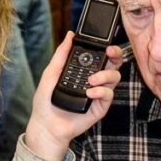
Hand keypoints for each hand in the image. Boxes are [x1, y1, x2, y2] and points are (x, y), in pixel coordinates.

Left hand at [23, 33, 121, 160]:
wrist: (46, 124)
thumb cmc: (45, 100)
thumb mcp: (51, 73)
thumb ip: (62, 54)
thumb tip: (70, 35)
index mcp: (84, 70)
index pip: (100, 55)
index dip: (106, 47)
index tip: (105, 43)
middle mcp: (94, 80)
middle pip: (113, 64)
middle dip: (115, 55)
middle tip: (109, 52)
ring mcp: (98, 93)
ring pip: (114, 77)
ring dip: (105, 75)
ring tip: (91, 80)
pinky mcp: (100, 107)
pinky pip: (108, 95)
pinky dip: (101, 91)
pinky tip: (89, 93)